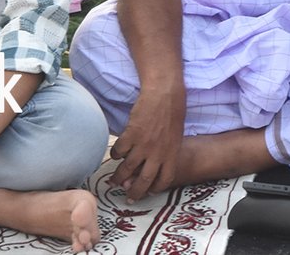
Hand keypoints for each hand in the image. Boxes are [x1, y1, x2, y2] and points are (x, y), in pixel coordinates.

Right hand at [110, 85, 185, 200]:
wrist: (164, 93)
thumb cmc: (173, 111)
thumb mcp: (176, 135)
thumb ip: (167, 150)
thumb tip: (154, 163)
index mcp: (172, 154)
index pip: (165, 180)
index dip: (155, 188)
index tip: (148, 192)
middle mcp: (158, 153)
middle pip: (144, 180)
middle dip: (134, 191)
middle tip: (127, 196)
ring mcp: (144, 145)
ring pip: (127, 169)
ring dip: (119, 177)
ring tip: (113, 181)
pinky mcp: (131, 135)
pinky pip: (118, 152)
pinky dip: (115, 155)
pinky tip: (114, 155)